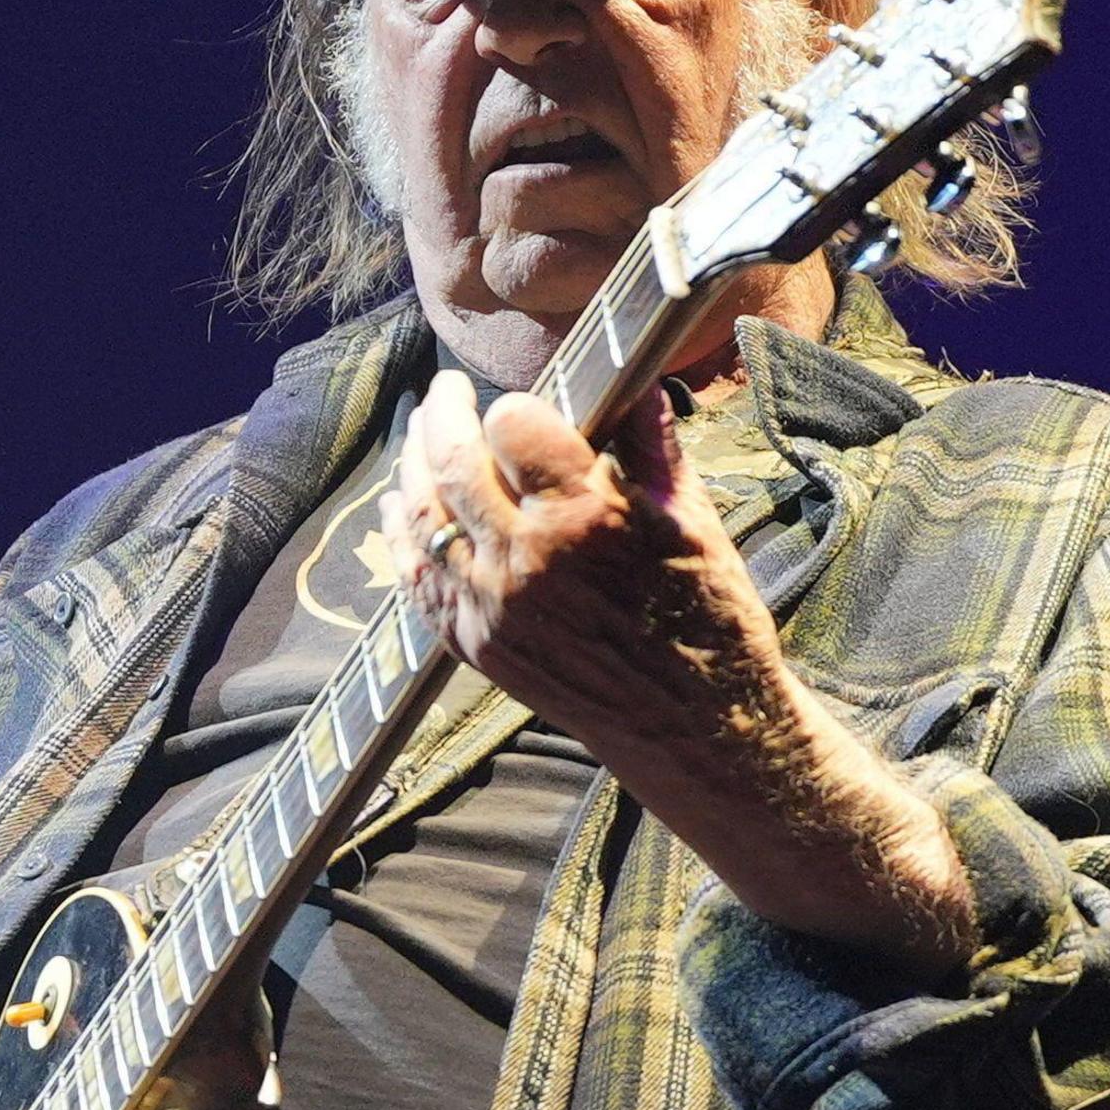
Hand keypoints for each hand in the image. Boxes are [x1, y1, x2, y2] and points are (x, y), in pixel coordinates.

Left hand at [381, 370, 973, 978]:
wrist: (694, 727)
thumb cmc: (707, 620)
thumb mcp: (693, 521)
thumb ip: (652, 446)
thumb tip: (636, 382)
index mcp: (585, 517)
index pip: (514, 424)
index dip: (517, 405)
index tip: (525, 404)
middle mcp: (526, 558)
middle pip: (451, 460)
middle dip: (442, 412)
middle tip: (445, 389)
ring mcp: (492, 605)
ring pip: (422, 514)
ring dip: (413, 463)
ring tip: (420, 434)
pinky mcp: (476, 643)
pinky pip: (417, 576)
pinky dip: (404, 533)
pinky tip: (401, 505)